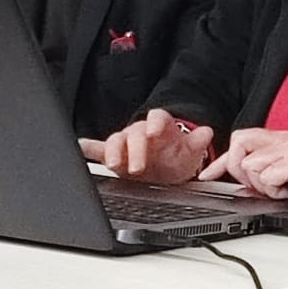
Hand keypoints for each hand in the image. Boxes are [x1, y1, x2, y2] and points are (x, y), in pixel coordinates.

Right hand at [79, 108, 213, 182]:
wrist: (166, 169)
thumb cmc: (175, 157)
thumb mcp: (190, 152)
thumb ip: (196, 142)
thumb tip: (206, 132)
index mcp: (160, 127)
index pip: (157, 118)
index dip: (155, 123)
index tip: (154, 132)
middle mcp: (141, 132)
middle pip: (135, 134)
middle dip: (135, 149)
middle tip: (138, 166)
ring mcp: (126, 143)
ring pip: (117, 141)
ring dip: (114, 152)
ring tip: (114, 164)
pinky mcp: (114, 155)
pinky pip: (100, 150)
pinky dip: (90, 148)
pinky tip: (81, 147)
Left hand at [200, 128, 287, 217]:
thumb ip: (268, 173)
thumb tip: (243, 182)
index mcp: (282, 140)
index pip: (241, 140)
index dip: (221, 160)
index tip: (209, 174)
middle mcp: (285, 139)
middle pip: (239, 143)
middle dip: (238, 169)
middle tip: (258, 185)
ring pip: (250, 164)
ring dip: (261, 184)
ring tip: (281, 190)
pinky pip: (266, 175)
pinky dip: (273, 190)